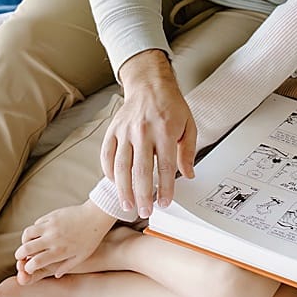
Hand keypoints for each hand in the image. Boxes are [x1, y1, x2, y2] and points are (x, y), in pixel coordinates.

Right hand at [14, 202, 114, 282]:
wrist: (96, 217)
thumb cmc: (91, 239)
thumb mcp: (82, 257)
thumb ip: (67, 266)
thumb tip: (56, 275)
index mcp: (60, 251)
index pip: (36, 261)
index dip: (28, 267)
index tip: (28, 268)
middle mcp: (53, 239)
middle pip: (26, 248)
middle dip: (19, 255)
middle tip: (20, 257)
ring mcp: (51, 226)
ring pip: (27, 234)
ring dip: (24, 241)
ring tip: (27, 244)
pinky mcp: (51, 216)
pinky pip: (36, 223)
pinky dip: (34, 230)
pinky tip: (38, 233)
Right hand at [103, 52, 196, 217]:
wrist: (149, 84)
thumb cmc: (170, 106)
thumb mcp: (189, 126)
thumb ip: (188, 152)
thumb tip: (188, 174)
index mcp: (165, 132)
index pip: (165, 167)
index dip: (165, 188)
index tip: (164, 203)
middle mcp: (143, 132)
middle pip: (141, 171)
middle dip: (143, 195)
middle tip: (144, 211)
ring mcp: (125, 131)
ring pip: (121, 166)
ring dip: (123, 189)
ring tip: (127, 205)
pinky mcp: (112, 130)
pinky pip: (107, 154)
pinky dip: (109, 172)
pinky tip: (115, 184)